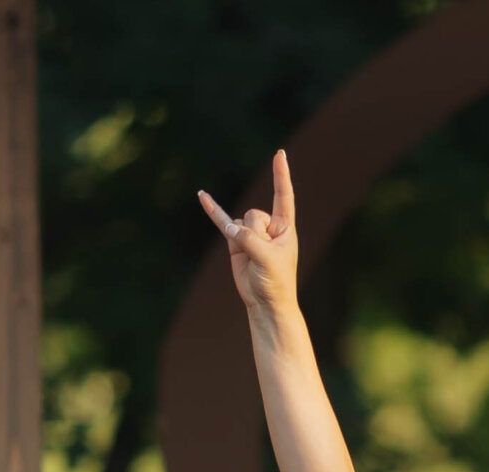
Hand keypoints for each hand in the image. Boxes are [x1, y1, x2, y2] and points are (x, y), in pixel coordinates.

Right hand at [197, 150, 298, 315]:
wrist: (265, 301)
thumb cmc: (276, 281)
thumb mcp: (267, 258)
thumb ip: (249, 239)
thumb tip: (230, 227)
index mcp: (285, 227)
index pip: (283, 195)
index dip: (281, 175)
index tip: (279, 154)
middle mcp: (269, 226)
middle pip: (255, 214)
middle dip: (255, 234)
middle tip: (263, 255)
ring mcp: (251, 232)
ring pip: (239, 222)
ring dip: (242, 240)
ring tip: (253, 259)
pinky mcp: (235, 241)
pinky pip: (222, 221)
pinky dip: (213, 210)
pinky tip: (202, 195)